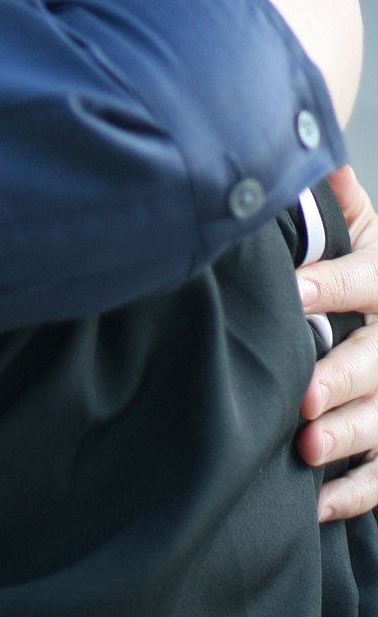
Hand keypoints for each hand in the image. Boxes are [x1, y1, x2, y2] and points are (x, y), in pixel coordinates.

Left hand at [297, 166, 377, 519]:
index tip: (293, 291)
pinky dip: (356, 494)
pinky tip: (316, 506)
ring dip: (349, 436)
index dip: (330, 285)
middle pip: (375, 361)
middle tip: (301, 394)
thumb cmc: (376, 269)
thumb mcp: (366, 231)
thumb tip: (315, 155)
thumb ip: (340, 201)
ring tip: (307, 449)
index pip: (364, 282)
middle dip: (340, 378)